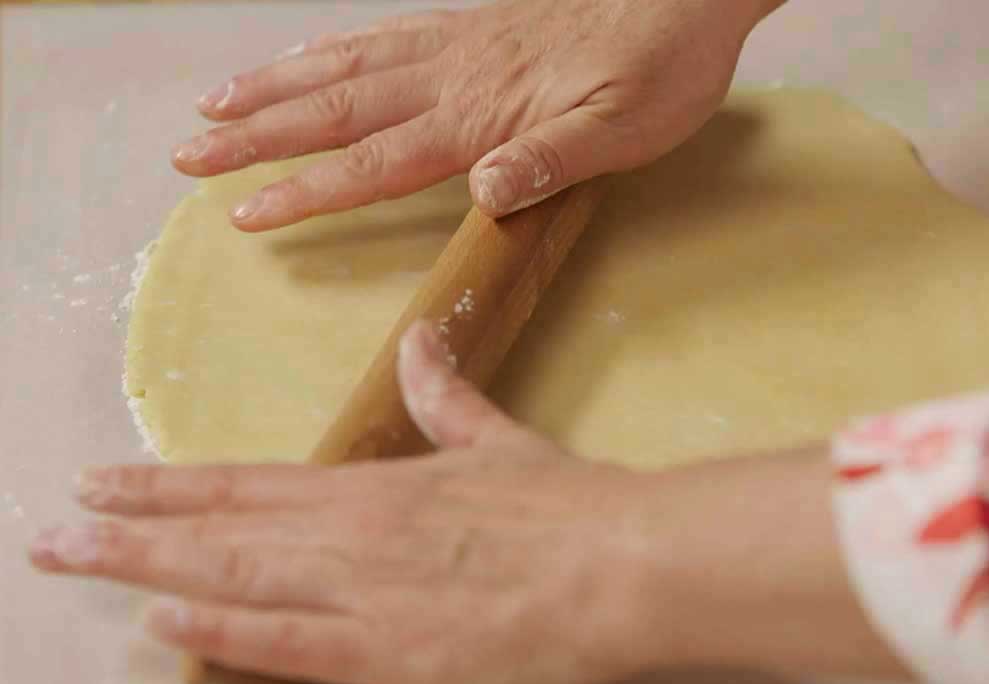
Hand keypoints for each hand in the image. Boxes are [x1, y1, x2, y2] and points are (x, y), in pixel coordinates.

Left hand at [30, 321, 665, 683]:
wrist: (623, 561)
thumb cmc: (564, 504)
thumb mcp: (499, 440)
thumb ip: (447, 396)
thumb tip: (422, 340)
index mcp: (374, 486)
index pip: (248, 481)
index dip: (171, 482)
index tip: (106, 479)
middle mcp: (352, 532)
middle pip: (220, 526)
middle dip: (129, 526)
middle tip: (50, 529)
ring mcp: (364, 592)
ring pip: (234, 573)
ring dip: (145, 564)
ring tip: (71, 557)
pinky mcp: (392, 652)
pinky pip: (289, 639)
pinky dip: (221, 627)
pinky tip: (163, 617)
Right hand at [172, 0, 778, 230]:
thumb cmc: (658, 71)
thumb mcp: (620, 132)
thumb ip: (550, 163)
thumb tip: (484, 191)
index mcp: (477, 116)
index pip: (372, 161)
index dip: (304, 189)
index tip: (245, 210)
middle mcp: (450, 78)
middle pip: (334, 110)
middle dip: (257, 136)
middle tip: (191, 154)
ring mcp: (454, 47)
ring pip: (344, 66)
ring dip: (275, 87)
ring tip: (218, 103)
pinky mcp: (468, 28)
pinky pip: (380, 35)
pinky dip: (329, 49)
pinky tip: (305, 56)